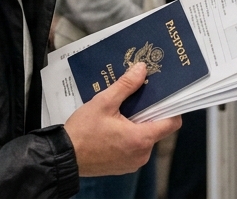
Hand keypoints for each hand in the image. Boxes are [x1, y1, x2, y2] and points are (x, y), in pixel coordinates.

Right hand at [64, 63, 180, 177]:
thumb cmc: (83, 132)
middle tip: (138, 97)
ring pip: (145, 138)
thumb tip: (142, 69)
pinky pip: (134, 147)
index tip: (166, 95)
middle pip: (157, 128)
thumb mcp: (104, 103)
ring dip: (137, 124)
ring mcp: (133, 162)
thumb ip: (126, 86)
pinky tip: (115, 125)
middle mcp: (142, 154)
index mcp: (141, 139)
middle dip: (149, 112)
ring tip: (123, 110)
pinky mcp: (124, 166)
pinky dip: (129, 136)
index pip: (172, 123)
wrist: (64, 157)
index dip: (172, 107)